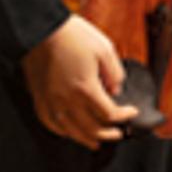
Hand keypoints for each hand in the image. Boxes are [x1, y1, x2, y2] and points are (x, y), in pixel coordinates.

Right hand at [24, 13, 136, 147]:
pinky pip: (51, 124)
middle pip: (92, 129)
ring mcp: (51, 102)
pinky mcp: (39, 99)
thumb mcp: (104, 48)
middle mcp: (68, 101)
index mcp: (86, 89)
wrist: (39, 29)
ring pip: (71, 132)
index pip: (110, 114)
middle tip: (119, 133)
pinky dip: (63, 131)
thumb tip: (115, 90)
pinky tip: (70, 131)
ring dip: (87, 139)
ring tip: (97, 142)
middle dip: (109, 133)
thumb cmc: (71, 35)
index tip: (132, 111)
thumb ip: (114, 73)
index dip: (125, 116)